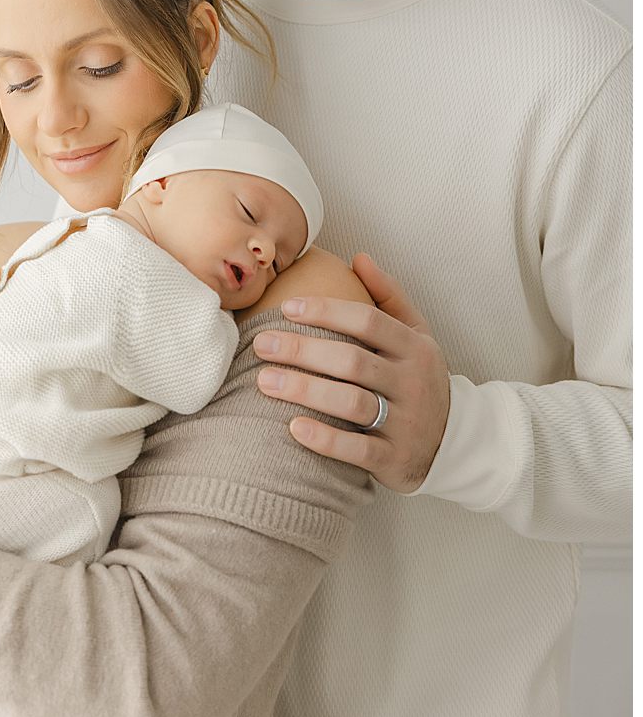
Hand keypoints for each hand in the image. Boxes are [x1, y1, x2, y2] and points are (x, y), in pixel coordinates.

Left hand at [253, 253, 450, 491]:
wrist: (456, 442)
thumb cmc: (418, 378)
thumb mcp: (416, 336)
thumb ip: (389, 297)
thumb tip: (359, 257)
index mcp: (414, 348)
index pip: (368, 321)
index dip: (326, 312)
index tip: (285, 308)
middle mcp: (412, 383)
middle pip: (352, 361)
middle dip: (302, 350)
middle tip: (260, 344)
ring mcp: (406, 423)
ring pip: (352, 402)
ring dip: (305, 390)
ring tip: (264, 380)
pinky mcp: (395, 459)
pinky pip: (358, 450)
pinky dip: (326, 439)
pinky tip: (293, 428)